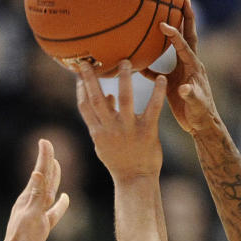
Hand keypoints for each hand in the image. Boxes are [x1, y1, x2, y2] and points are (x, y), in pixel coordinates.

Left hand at [0, 137, 69, 240]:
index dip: (44, 158)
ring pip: (48, 192)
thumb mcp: (32, 214)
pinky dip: (60, 204)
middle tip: (48, 147)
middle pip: (43, 179)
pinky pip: (54, 211)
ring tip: (57, 166)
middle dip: (47, 163)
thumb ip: (36, 194)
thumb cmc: (24, 239)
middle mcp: (32, 203)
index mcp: (29, 198)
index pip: (40, 173)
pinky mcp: (43, 225)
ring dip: (53, 179)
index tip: (45, 142)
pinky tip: (65, 199)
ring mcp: (37, 214)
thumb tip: (37, 172)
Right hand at [76, 60, 166, 179]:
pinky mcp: (147, 132)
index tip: (79, 71)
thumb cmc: (120, 160)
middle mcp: (111, 129)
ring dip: (124, 79)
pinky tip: (161, 78)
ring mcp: (129, 130)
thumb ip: (103, 121)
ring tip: (125, 61)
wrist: (135, 180)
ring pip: (125, 99)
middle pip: (97, 99)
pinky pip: (153, 108)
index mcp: (99, 132)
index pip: (85, 106)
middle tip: (89, 60)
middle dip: (92, 79)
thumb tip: (108, 96)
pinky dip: (157, 93)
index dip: (81, 88)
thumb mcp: (105, 144)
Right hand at [143, 0, 216, 134]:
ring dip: (171, 31)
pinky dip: (150, 61)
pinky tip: (136, 58)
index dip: (175, 34)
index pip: (184, 45)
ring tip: (162, 14)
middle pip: (188, 36)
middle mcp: (190, 65)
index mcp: (194, 68)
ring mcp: (182, 71)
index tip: (163, 24)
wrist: (201, 126)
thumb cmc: (201, 116)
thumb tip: (184, 89)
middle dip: (186, 17)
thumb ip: (191, 96)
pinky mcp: (174, 81)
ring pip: (176, 46)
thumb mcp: (196, 106)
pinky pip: (159, 67)